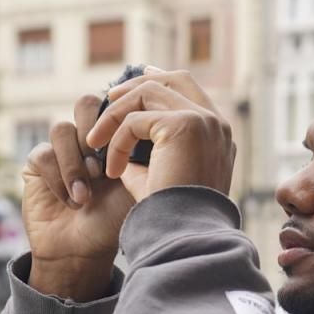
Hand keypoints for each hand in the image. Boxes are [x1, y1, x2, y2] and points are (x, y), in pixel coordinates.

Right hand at [21, 93, 137, 299]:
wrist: (84, 252)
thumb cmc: (114, 221)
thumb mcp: (135, 186)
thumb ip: (139, 154)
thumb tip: (145, 122)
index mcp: (113, 137)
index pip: (113, 105)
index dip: (117, 120)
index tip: (125, 151)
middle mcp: (85, 138)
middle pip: (85, 104)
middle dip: (94, 131)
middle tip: (102, 163)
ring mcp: (60, 149)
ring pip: (62, 129)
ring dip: (76, 164)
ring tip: (86, 195)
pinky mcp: (37, 164)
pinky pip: (43, 154)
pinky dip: (58, 179)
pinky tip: (72, 202)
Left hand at [85, 70, 235, 202]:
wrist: (184, 235)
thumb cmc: (172, 216)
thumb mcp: (160, 178)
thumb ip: (146, 154)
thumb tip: (122, 138)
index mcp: (218, 135)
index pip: (191, 92)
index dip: (161, 81)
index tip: (133, 84)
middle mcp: (216, 123)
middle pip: (175, 78)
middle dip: (139, 83)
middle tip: (110, 96)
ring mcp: (203, 121)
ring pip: (149, 93)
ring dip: (117, 114)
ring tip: (95, 140)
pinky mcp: (184, 126)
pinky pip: (135, 121)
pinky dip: (116, 143)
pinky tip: (112, 170)